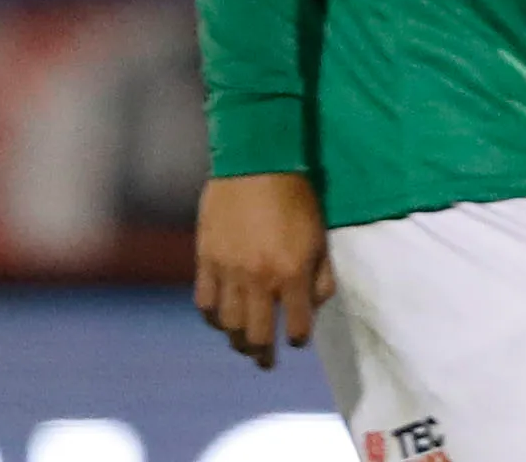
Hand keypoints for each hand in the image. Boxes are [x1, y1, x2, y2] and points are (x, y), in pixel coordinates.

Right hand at [195, 172, 335, 369]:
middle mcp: (259, 280)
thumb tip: (313, 308)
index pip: (295, 328)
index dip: (297, 340)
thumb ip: (321, 277)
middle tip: (265, 361)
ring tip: (243, 344)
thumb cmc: (297, 197)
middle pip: (255, 336)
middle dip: (262, 354)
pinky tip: (220, 319)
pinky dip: (212, 317)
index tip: (296, 341)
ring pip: (227, 326)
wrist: (257, 164)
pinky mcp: (206, 261)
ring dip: (236, 340)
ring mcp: (228, 272)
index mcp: (291, 274)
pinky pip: (205, 304)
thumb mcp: (320, 237)